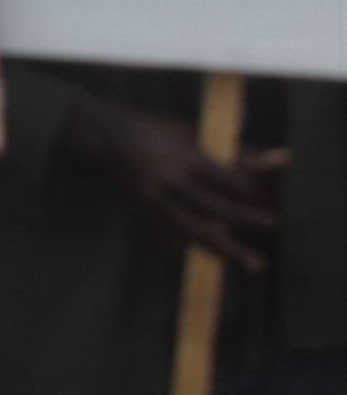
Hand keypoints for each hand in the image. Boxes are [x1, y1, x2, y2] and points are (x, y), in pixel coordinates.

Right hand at [70, 98, 282, 271]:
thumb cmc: (160, 130)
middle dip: (245, 217)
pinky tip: (207, 256)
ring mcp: (156, 199)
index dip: (245, 185)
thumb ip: (238, 149)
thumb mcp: (197, 132)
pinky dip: (190, 245)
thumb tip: (283, 159)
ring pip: (194, 230)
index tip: (258, 191)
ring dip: (225, 249)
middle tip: (273, 224)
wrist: (111, 136)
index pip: (226, 177)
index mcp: (186, 158)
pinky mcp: (144, 210)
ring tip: (253, 264)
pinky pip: (171, 236)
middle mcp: (172, 181)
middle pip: (215, 206)